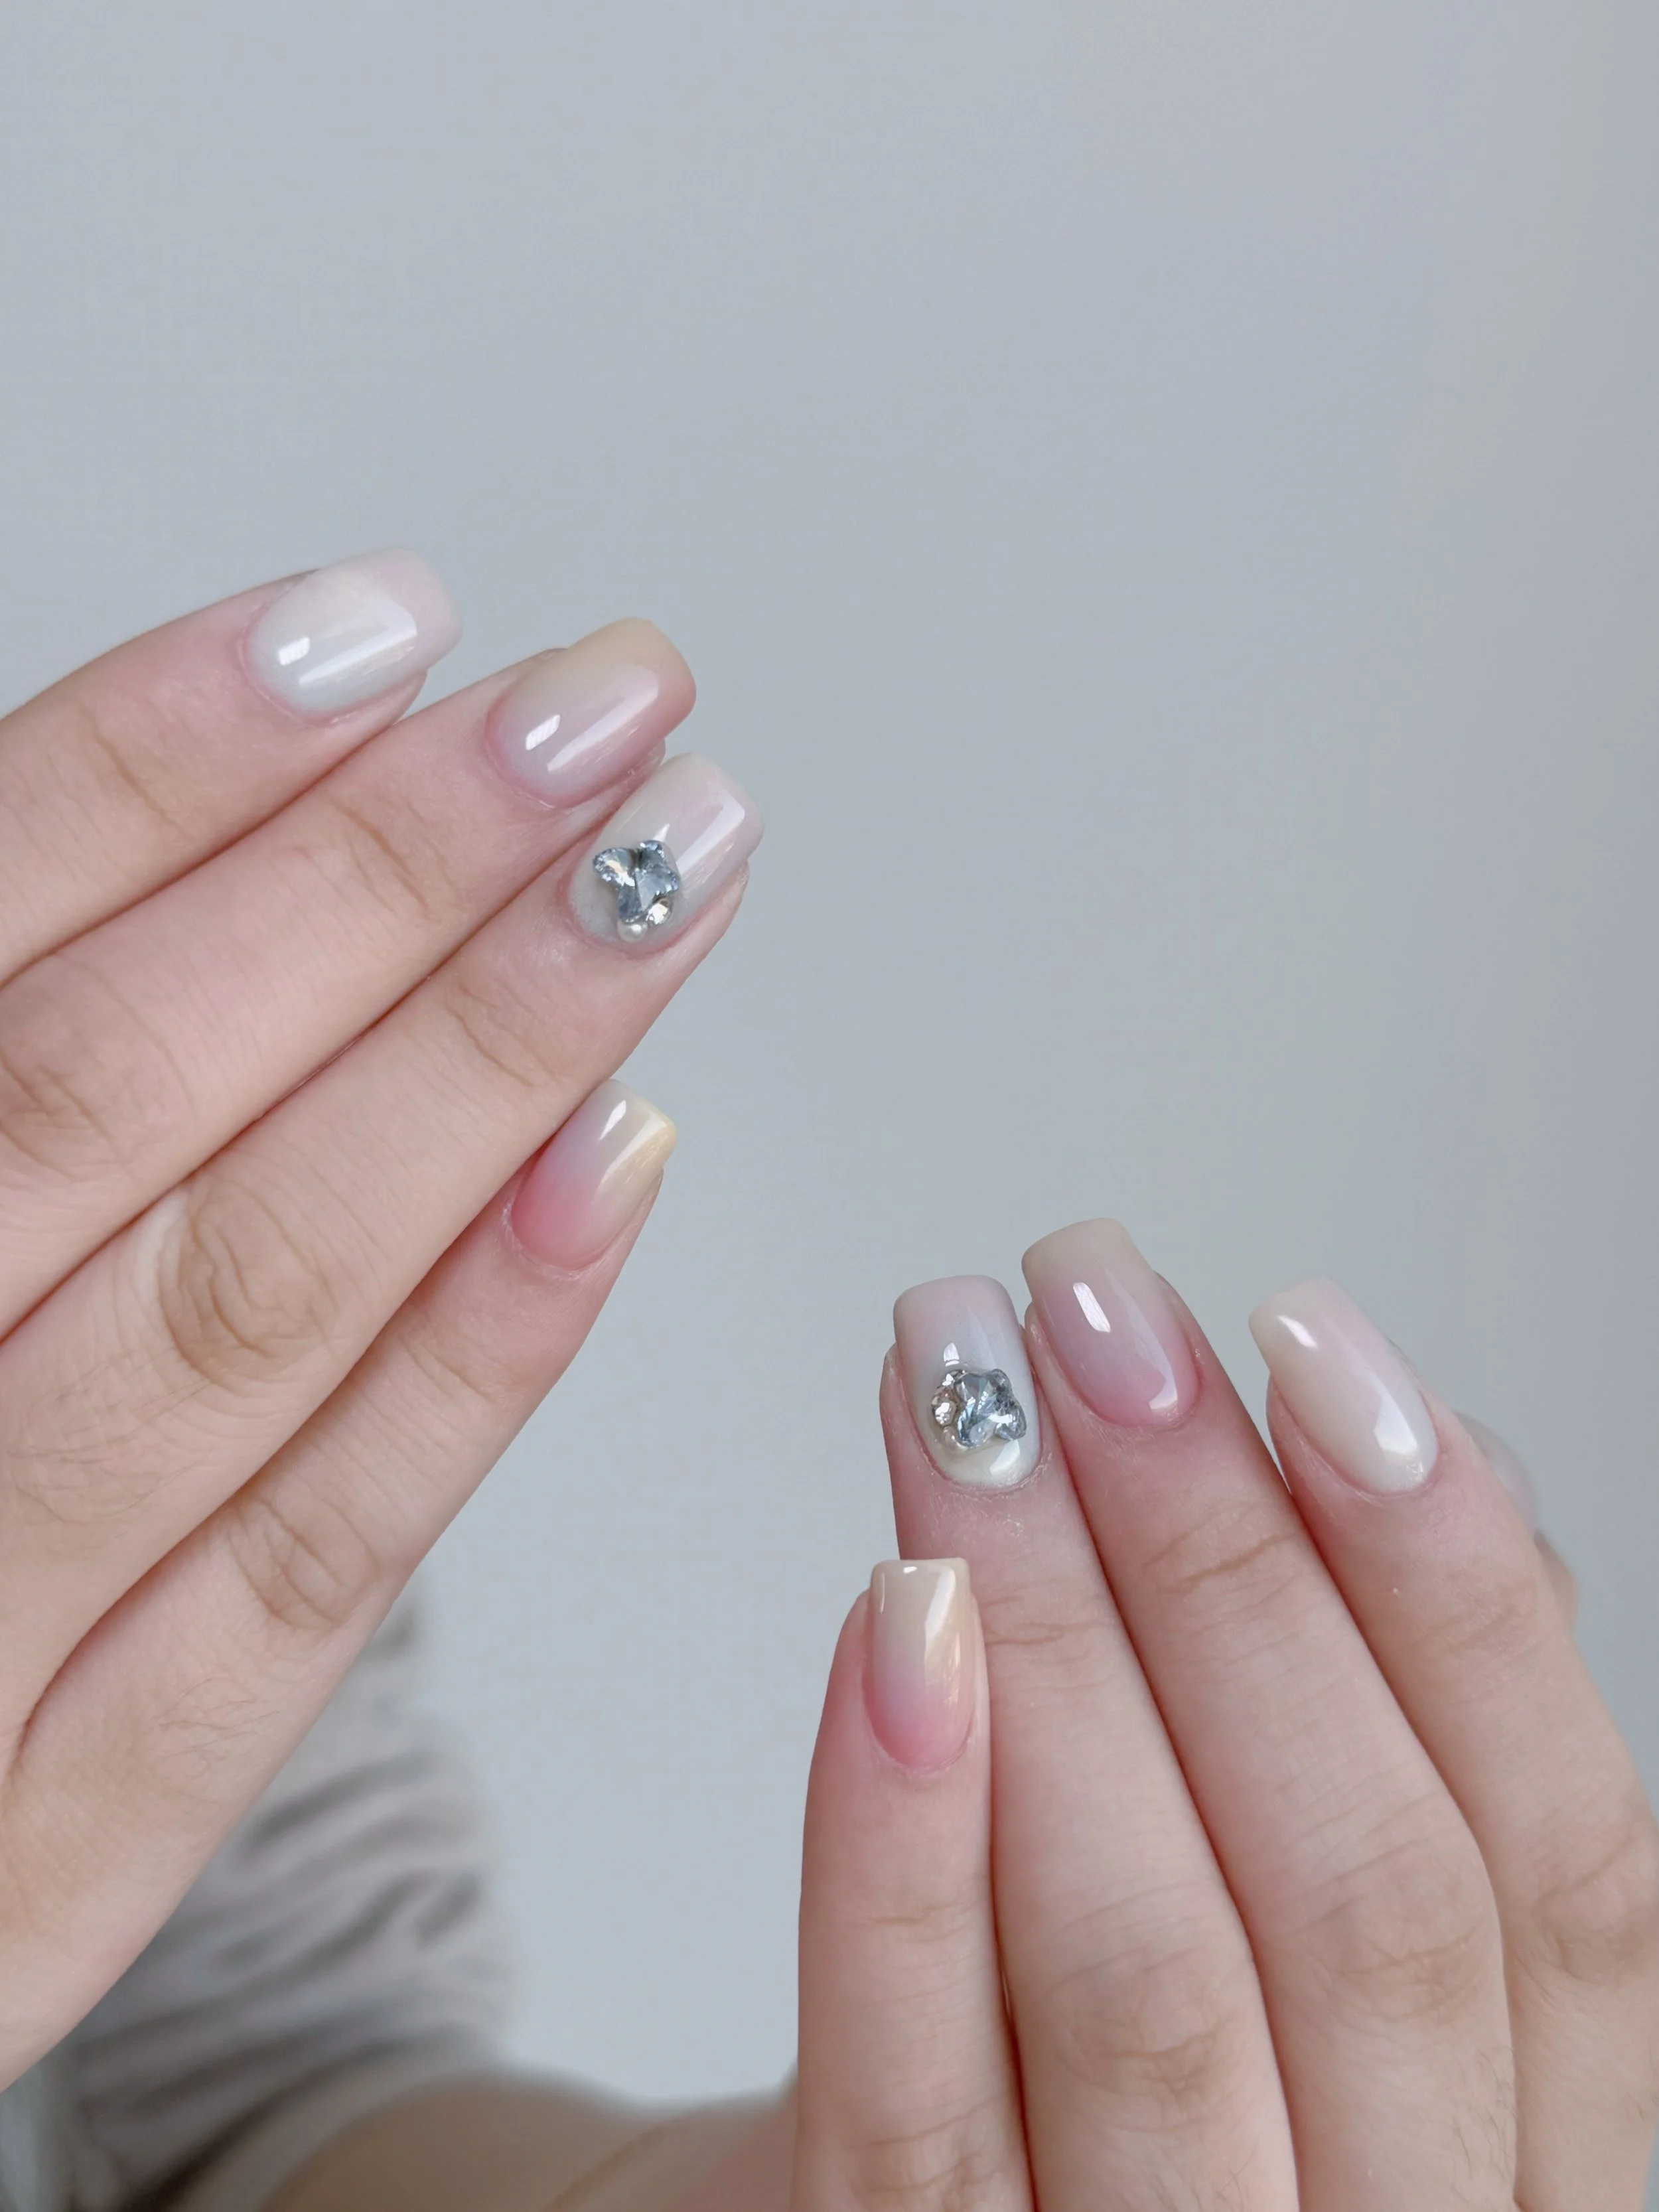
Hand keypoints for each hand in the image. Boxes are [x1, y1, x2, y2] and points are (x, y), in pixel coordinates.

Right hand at [0, 553, 759, 2083]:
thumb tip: (146, 835)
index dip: (167, 761)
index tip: (382, 622)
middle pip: (123, 1096)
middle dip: (390, 875)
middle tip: (606, 709)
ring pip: (242, 1306)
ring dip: (481, 1063)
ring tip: (662, 873)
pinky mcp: (54, 1857)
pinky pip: (295, 1582)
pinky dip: (468, 1362)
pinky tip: (614, 1168)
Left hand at [794, 1224, 1657, 2207]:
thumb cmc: (1123, 2080)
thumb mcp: (1309, 1938)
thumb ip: (1395, 1746)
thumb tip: (1452, 1463)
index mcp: (1518, 2141)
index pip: (1556, 1862)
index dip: (1450, 1581)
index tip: (1312, 1337)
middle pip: (1360, 1893)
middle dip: (1229, 1555)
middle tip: (1093, 1313)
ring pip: (1147, 1972)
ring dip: (1056, 1629)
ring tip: (962, 1393)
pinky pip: (910, 2090)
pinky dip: (897, 1842)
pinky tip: (890, 1613)